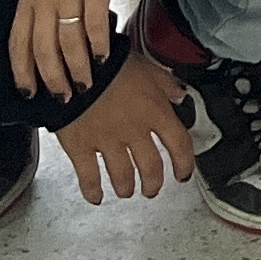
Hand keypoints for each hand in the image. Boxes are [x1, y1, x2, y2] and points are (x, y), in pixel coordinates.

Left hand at [9, 0, 125, 101]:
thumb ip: (37, 4)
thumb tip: (43, 36)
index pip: (18, 43)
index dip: (22, 71)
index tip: (28, 93)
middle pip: (43, 49)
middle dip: (52, 78)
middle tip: (63, 97)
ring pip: (68, 42)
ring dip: (77, 67)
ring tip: (86, 83)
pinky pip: (94, 22)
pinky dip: (99, 43)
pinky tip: (104, 55)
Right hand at [52, 43, 198, 204]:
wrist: (76, 63)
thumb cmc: (113, 62)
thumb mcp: (148, 67)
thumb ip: (166, 84)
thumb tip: (180, 95)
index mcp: (155, 111)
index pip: (179, 144)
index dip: (185, 164)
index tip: (183, 174)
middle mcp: (134, 131)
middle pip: (151, 168)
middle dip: (153, 183)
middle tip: (152, 189)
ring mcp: (107, 141)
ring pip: (123, 176)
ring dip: (127, 188)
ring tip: (127, 191)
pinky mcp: (81, 147)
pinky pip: (88, 177)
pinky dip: (92, 191)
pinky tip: (96, 197)